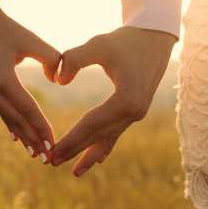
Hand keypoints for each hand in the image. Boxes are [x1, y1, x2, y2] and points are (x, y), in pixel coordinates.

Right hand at [0, 0, 60, 160]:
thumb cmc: (6, 26)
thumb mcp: (31, 39)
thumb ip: (51, 59)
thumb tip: (58, 80)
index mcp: (3, 78)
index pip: (27, 109)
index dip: (41, 127)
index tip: (54, 144)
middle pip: (16, 119)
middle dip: (33, 139)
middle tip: (48, 158)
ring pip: (7, 117)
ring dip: (22, 135)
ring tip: (35, 152)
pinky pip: (0, 109)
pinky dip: (10, 123)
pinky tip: (16, 136)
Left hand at [51, 27, 175, 175]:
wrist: (155, 36)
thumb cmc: (126, 39)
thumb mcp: (98, 44)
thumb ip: (73, 59)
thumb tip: (58, 81)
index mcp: (127, 99)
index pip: (92, 124)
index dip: (71, 139)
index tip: (53, 150)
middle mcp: (135, 112)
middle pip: (99, 136)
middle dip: (76, 150)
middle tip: (52, 162)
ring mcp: (136, 113)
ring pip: (109, 138)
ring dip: (90, 154)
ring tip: (74, 171)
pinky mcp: (135, 110)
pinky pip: (116, 132)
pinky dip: (104, 145)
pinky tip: (97, 159)